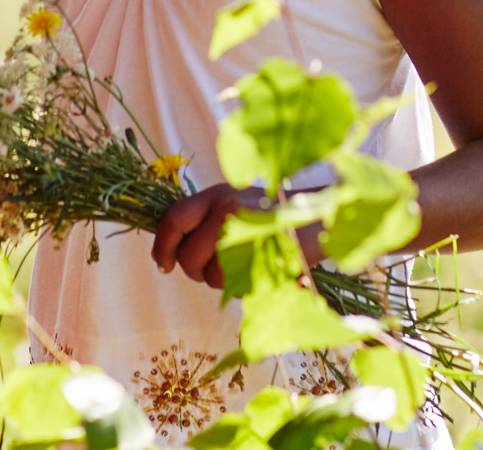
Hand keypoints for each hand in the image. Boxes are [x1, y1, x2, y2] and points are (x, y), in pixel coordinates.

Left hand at [149, 184, 321, 289]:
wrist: (319, 215)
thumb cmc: (273, 213)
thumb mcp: (234, 202)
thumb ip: (204, 220)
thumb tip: (170, 251)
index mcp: (217, 195)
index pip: (174, 220)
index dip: (162, 246)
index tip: (163, 264)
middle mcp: (227, 210)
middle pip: (189, 256)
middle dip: (194, 271)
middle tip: (211, 268)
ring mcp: (244, 234)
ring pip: (211, 276)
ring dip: (220, 280)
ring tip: (242, 264)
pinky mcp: (261, 257)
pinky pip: (236, 286)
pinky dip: (241, 286)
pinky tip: (256, 270)